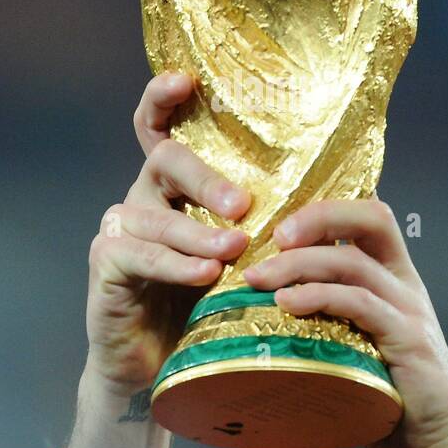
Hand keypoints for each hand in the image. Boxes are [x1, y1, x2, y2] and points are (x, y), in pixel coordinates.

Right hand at [85, 72, 250, 394]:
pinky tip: (205, 274)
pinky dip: (175, 264)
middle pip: (166, 161)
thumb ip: (270, 222)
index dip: (163, 98)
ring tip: (234, 250)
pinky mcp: (106, 263)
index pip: (162, 128)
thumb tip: (341, 192)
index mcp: (176, 186)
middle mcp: (144, 197)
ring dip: (199, 232)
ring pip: (156, 214)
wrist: (163, 367)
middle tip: (243, 205)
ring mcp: (119, 228)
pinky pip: (138, 254)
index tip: (185, 80)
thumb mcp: (245, 257)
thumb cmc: (211, 305)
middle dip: (206, 178)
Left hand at [242, 199, 447, 447]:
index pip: (368, 217)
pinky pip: (360, 303)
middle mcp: (405, 285)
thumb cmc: (392, 401)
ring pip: (353, 262)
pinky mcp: (407, 340)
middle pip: (370, 218)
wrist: (445, 444)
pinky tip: (287, 303)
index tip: (279, 218)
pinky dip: (319, 296)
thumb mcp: (355, 348)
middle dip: (317, 215)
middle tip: (270, 236)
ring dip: (299, 263)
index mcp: (395, 279)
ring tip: (258, 277)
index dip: (327, 205)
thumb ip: (322, 325)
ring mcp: (409, 310)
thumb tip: (255, 320)